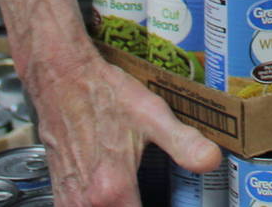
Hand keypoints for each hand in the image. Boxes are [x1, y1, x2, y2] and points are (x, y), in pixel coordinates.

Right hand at [28, 48, 218, 206]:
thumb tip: (212, 159)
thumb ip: (183, 143)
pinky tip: (110, 196)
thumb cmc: (103, 93)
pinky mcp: (59, 190)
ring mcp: (69, 197)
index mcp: (112, 188)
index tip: (165, 202)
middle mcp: (87, 200)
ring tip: (134, 196)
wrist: (62, 78)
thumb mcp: (152, 115)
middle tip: (149, 194)